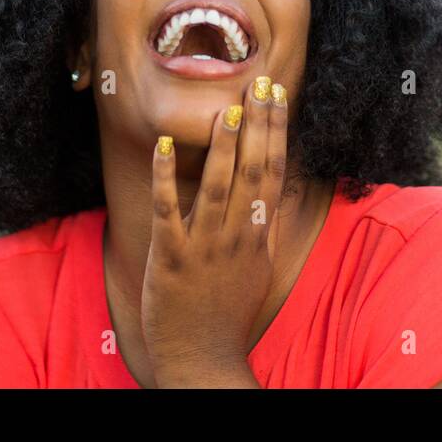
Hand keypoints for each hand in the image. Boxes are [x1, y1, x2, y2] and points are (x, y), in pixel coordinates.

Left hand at [140, 76, 287, 385]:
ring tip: (225, 109)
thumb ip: (267, 227)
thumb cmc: (229, 311)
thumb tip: (278, 189)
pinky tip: (163, 147)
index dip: (275, 130)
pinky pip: (168, 211)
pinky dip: (166, 177)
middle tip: (260, 82)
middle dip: (257, 125)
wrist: (202, 359)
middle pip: (251, 170)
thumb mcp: (259, 267)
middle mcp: (237, 236)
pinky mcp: (170, 257)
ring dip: (221, 147)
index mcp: (258, 234)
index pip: (273, 171)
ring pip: (216, 187)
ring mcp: (204, 246)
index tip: (277, 94)